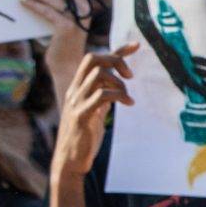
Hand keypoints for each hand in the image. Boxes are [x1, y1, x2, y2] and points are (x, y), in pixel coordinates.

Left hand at [19, 0, 87, 95]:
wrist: (67, 67)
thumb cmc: (60, 44)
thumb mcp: (59, 22)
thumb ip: (54, 8)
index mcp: (85, 7)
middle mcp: (84, 11)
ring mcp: (76, 19)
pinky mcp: (66, 27)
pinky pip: (47, 12)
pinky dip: (34, 5)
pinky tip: (22, 2)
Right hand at [52, 40, 139, 180]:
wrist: (69, 161)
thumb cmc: (83, 137)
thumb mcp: (95, 111)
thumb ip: (102, 97)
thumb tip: (117, 85)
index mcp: (78, 88)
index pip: (96, 61)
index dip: (117, 50)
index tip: (136, 45)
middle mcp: (75, 90)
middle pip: (92, 59)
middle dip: (115, 60)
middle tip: (130, 76)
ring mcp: (76, 102)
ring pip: (98, 75)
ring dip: (118, 82)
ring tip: (127, 96)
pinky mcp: (81, 115)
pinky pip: (101, 95)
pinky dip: (118, 95)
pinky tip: (128, 103)